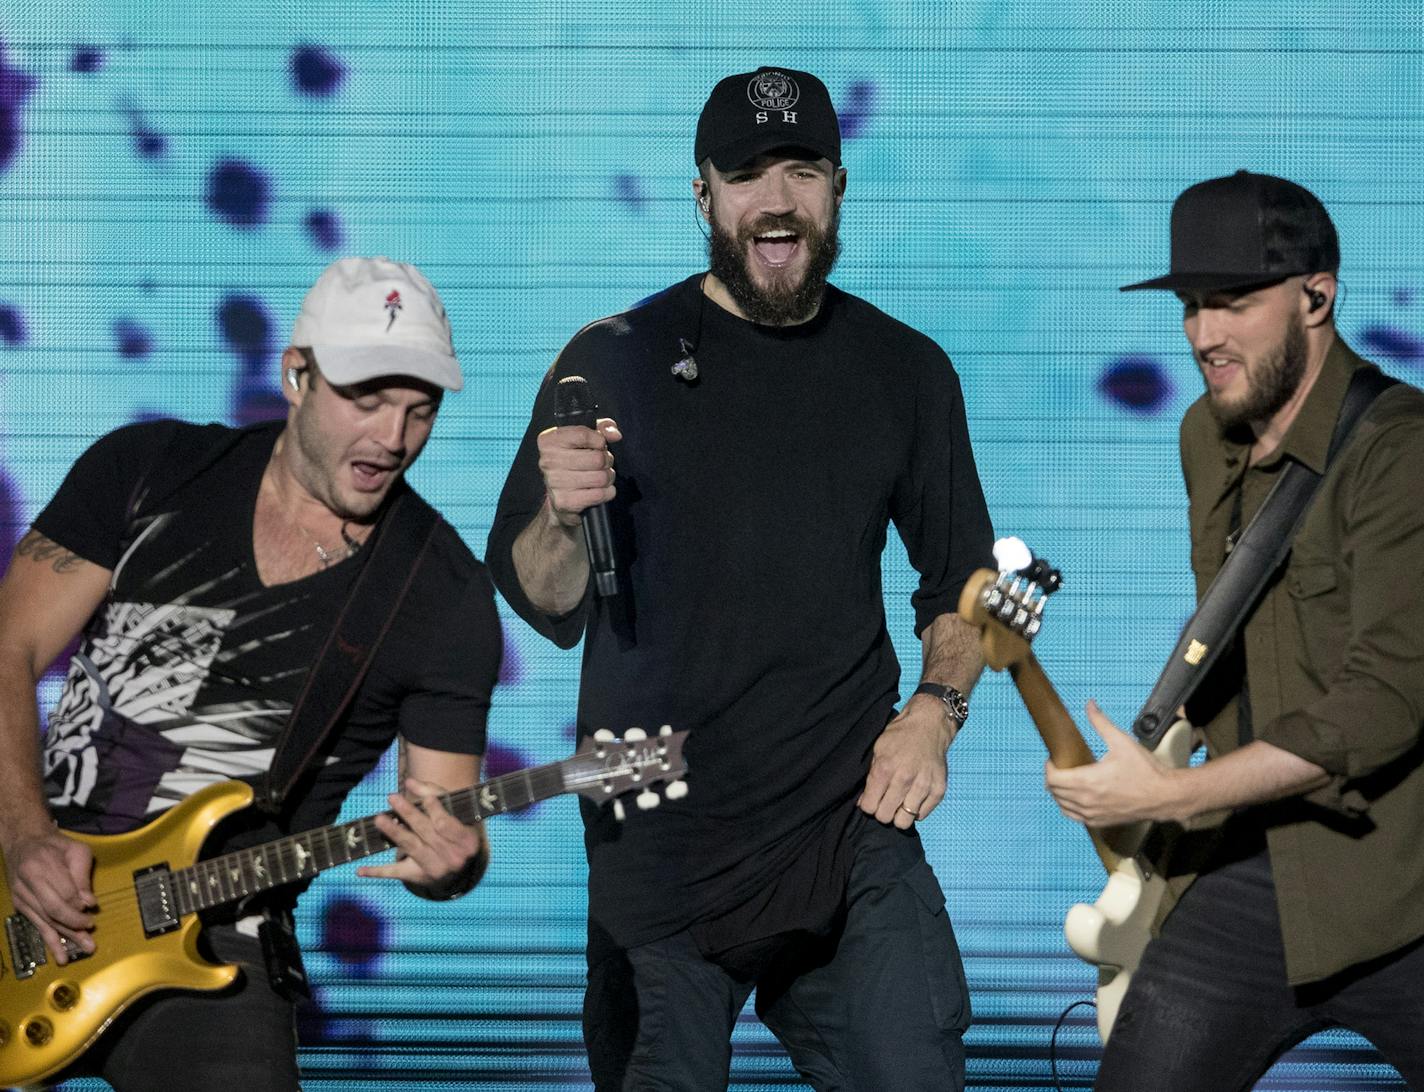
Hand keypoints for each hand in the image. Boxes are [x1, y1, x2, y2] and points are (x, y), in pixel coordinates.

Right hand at [4, 829, 95, 963]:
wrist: (24, 842)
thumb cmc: (55, 845)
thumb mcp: (76, 850)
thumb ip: (83, 875)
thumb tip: (89, 903)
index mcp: (42, 865)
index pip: (65, 891)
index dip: (79, 903)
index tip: (92, 910)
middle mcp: (28, 883)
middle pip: (54, 909)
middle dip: (74, 923)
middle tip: (90, 930)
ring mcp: (22, 897)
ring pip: (47, 921)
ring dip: (66, 936)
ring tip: (85, 948)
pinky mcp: (21, 907)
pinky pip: (38, 926)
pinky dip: (50, 941)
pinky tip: (61, 955)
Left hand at [357, 779, 484, 894]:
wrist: (460, 869)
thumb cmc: (456, 831)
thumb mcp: (456, 813)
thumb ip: (435, 794)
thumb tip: (411, 782)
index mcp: (467, 841)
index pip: (445, 823)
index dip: (433, 809)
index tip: (421, 796)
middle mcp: (453, 858)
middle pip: (426, 832)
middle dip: (408, 814)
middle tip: (393, 798)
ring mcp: (435, 870)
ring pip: (411, 847)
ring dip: (394, 833)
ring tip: (379, 819)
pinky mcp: (418, 877)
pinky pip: (396, 873)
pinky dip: (377, 872)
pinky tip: (360, 871)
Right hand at [537, 418, 621, 526]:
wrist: (560, 496)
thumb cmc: (575, 461)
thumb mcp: (586, 438)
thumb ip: (602, 428)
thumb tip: (614, 434)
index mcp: (549, 441)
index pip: (583, 434)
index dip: (599, 440)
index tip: (599, 444)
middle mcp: (548, 461)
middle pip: (596, 458)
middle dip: (607, 461)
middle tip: (602, 464)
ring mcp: (555, 483)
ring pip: (601, 477)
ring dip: (608, 477)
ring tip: (601, 476)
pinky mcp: (564, 502)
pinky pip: (599, 494)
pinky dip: (607, 492)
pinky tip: (599, 490)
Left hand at [858, 696, 953, 828]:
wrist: (929, 725)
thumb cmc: (900, 736)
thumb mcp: (878, 750)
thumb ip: (871, 778)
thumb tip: (864, 803)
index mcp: (885, 769)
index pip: (869, 807)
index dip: (868, 806)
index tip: (872, 800)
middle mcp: (904, 779)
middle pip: (885, 817)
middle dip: (882, 812)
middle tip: (886, 802)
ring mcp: (923, 786)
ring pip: (904, 822)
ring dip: (899, 815)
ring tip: (900, 802)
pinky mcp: (938, 790)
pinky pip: (922, 815)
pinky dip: (916, 810)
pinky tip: (914, 797)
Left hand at [1044, 700, 1180, 825]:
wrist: (1165, 795)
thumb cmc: (1145, 770)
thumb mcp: (1121, 741)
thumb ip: (1101, 722)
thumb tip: (1090, 705)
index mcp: (1088, 781)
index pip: (1052, 778)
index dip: (1049, 767)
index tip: (1054, 758)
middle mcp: (1087, 800)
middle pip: (1054, 791)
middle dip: (1053, 777)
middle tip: (1061, 766)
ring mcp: (1092, 814)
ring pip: (1061, 805)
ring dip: (1059, 792)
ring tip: (1066, 780)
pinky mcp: (1099, 822)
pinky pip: (1074, 816)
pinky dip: (1069, 806)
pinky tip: (1075, 796)